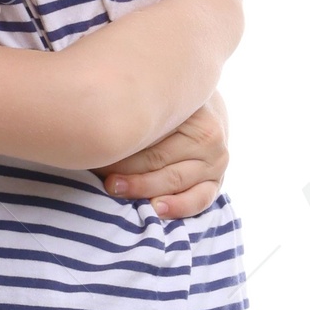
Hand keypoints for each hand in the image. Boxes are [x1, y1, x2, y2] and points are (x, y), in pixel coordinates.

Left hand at [102, 95, 229, 217]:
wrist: (205, 111)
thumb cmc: (169, 107)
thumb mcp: (156, 99)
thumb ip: (135, 110)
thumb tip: (94, 126)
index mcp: (194, 108)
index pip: (148, 130)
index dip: (119, 142)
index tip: (93, 149)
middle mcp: (208, 134)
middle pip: (157, 157)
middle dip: (124, 167)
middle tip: (98, 171)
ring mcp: (215, 160)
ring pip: (173, 179)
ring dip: (141, 187)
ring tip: (114, 189)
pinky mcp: (217, 182)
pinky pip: (199, 199)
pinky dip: (177, 206)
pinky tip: (156, 209)